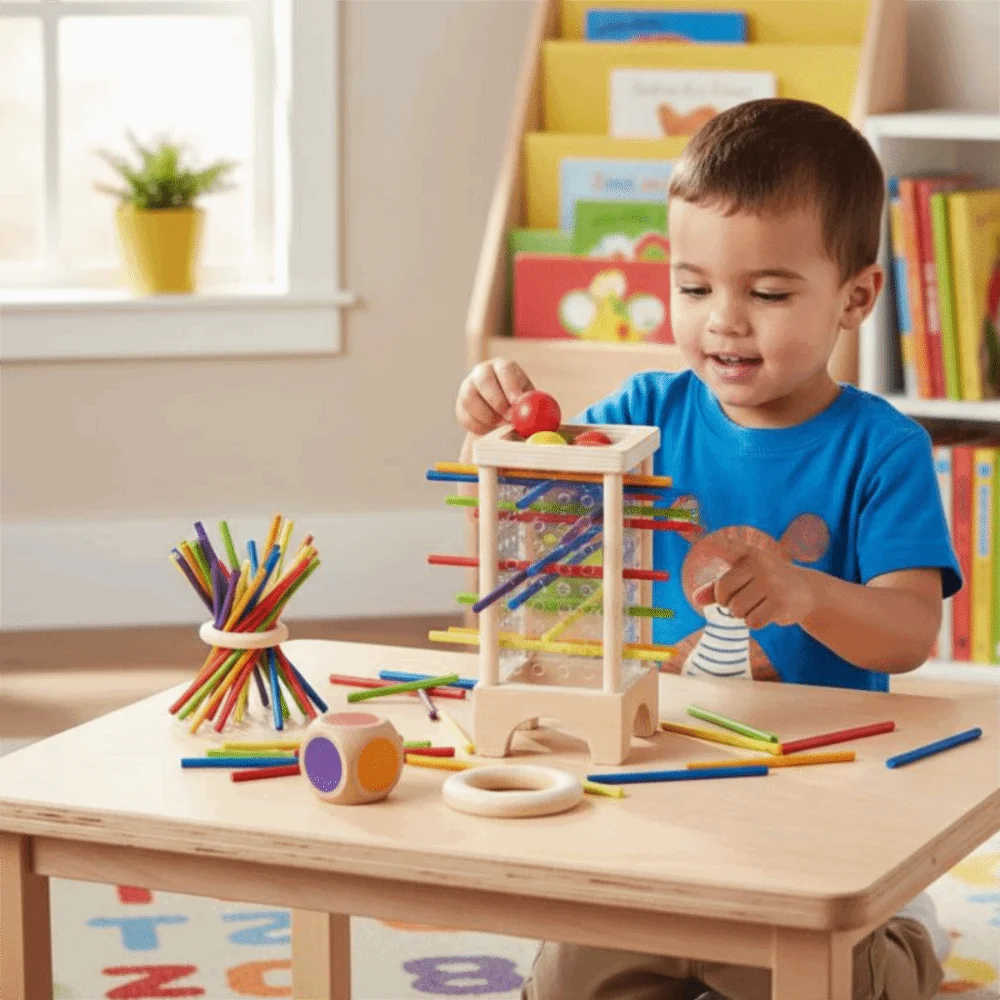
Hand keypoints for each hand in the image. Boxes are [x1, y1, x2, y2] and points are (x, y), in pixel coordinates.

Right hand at [456, 358, 533, 434]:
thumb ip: (532, 411)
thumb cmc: (524, 410)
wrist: (504, 421)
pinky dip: (479, 427)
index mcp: (505, 367)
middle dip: (496, 400)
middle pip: (484, 379)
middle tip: (508, 419)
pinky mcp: (461, 405)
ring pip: (470, 398)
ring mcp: (469, 387)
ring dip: (487, 416)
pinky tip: (491, 429)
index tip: (517, 402)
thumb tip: (531, 419)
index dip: (510, 385)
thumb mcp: (532, 407)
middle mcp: (484, 372)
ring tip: (500, 426)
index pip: (505, 368)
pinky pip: (465, 416)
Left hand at [692, 546, 816, 628]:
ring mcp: (772, 583)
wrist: (806, 591)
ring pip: (736, 610)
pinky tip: (767, 612)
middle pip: (722, 592)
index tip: (707, 541)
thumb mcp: (743, 579)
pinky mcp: (781, 602)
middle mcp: (760, 565)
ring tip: (757, 605)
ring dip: (742, 614)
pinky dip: (755, 622)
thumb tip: (696, 599)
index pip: (728, 547)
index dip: (716, 544)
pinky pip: (752, 622)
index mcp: (748, 555)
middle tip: (742, 600)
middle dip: (727, 603)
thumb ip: (716, 588)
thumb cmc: (766, 583)